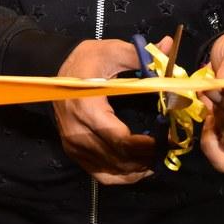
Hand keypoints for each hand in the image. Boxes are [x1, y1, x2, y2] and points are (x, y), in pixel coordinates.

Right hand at [53, 38, 161, 184]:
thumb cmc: (86, 59)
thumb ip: (141, 56)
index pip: (121, 139)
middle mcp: (78, 131)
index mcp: (88, 108)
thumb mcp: (113, 51)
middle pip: (119, 158)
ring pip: (111, 170)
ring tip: (158, 159)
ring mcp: (74, 144)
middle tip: (170, 151)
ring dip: (138, 169)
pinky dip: (122, 176)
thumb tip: (169, 47)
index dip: (149, 146)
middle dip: (148, 158)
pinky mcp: (73, 151)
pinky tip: (139, 169)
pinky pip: (100, 173)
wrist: (53, 67)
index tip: (170, 141)